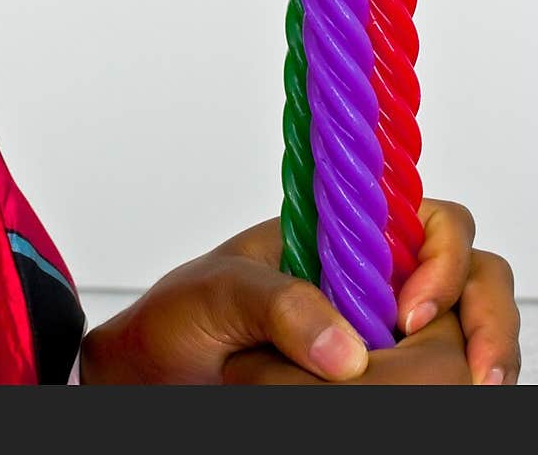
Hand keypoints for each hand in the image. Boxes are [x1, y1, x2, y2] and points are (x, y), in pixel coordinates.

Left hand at [79, 203, 519, 384]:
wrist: (151, 379)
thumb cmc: (180, 321)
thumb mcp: (214, 294)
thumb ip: (274, 301)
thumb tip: (345, 351)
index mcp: (347, 236)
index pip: (437, 224)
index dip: (444, 262)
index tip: (406, 314)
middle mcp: (380, 280)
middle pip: (475, 283)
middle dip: (478, 324)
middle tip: (462, 375)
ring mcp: (388, 336)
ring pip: (474, 338)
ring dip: (473, 363)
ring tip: (454, 393)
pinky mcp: (384, 382)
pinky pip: (446, 381)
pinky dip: (454, 391)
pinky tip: (439, 404)